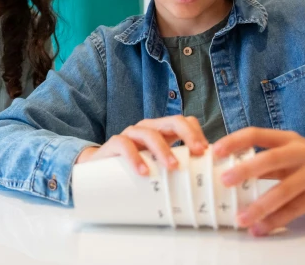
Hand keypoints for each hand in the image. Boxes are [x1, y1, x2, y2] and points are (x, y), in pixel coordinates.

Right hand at [76, 115, 207, 175]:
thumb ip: (173, 166)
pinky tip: (143, 171)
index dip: (197, 133)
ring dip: (163, 150)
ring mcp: (131, 133)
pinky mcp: (114, 143)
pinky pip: (125, 144)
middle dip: (188, 135)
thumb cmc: (133, 167)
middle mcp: (148, 128)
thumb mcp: (156, 164)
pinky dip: (135, 157)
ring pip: (150, 133)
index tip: (207, 152)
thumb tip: (201, 183)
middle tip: (197, 153)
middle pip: (172, 121)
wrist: (98, 169)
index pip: (185, 121)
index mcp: (162, 131)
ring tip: (172, 167)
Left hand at [213, 127, 304, 235]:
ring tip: (240, 218)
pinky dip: (275, 221)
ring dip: (261, 205)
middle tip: (224, 180)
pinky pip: (295, 210)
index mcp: (286, 138)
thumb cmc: (301, 159)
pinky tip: (259, 228)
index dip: (235, 141)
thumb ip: (259, 156)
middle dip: (248, 169)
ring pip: (285, 190)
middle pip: (273, 159)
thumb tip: (221, 168)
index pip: (257, 134)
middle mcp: (300, 153)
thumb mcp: (284, 149)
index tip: (215, 151)